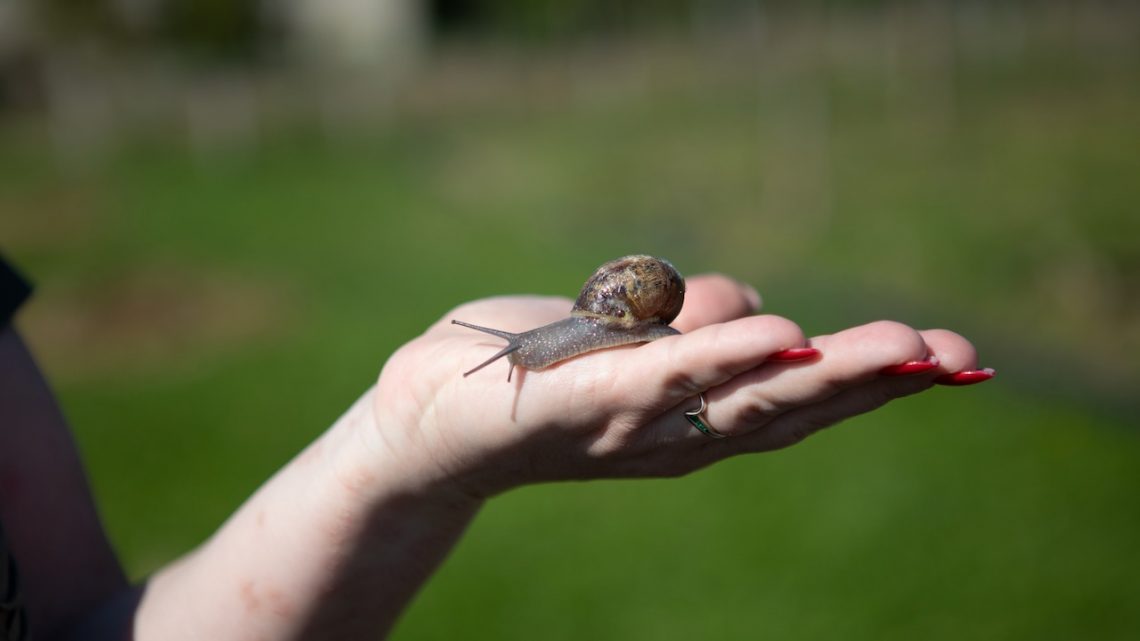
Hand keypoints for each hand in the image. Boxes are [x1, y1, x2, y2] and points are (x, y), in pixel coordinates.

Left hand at [370, 274, 988, 498]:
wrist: (429, 426)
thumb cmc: (534, 373)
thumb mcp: (625, 343)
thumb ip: (685, 326)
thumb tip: (745, 302)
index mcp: (692, 422)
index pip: (792, 402)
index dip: (869, 385)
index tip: (945, 360)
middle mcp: (677, 437)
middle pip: (789, 406)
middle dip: (875, 381)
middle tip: (955, 355)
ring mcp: (636, 425)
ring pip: (742, 397)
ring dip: (826, 370)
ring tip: (900, 345)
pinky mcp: (585, 401)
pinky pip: (661, 380)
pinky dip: (722, 358)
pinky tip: (777, 336)